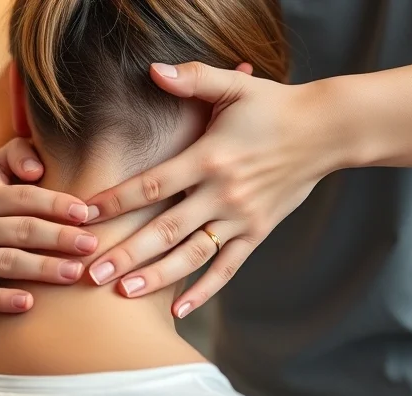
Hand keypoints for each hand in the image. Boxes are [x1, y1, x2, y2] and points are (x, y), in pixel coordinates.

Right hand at [0, 138, 98, 312]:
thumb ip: (18, 153)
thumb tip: (36, 169)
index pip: (25, 197)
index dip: (56, 204)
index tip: (86, 213)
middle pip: (21, 230)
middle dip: (59, 237)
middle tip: (91, 245)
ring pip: (6, 262)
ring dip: (42, 268)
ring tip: (74, 273)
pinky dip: (2, 300)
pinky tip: (29, 304)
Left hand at [85, 61, 342, 317]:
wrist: (327, 132)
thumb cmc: (274, 107)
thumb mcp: (234, 86)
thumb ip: (193, 78)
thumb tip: (154, 69)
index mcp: (209, 158)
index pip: (152, 184)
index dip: (116, 200)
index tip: (84, 215)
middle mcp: (222, 194)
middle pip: (165, 230)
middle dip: (126, 253)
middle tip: (91, 274)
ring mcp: (240, 218)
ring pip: (192, 255)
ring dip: (157, 277)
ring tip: (124, 294)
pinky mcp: (257, 233)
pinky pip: (227, 268)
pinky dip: (203, 291)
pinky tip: (177, 310)